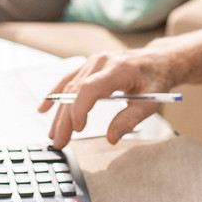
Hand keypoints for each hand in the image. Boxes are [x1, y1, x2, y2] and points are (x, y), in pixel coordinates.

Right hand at [38, 50, 172, 148]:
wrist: (157, 60)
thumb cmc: (155, 79)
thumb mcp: (151, 103)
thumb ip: (130, 120)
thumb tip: (111, 137)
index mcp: (118, 68)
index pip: (90, 88)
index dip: (80, 108)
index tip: (78, 129)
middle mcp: (101, 62)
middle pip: (75, 91)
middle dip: (65, 119)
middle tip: (60, 141)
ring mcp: (93, 62)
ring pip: (69, 87)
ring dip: (59, 113)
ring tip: (54, 135)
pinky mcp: (88, 66)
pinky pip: (68, 79)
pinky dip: (55, 94)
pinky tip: (44, 108)